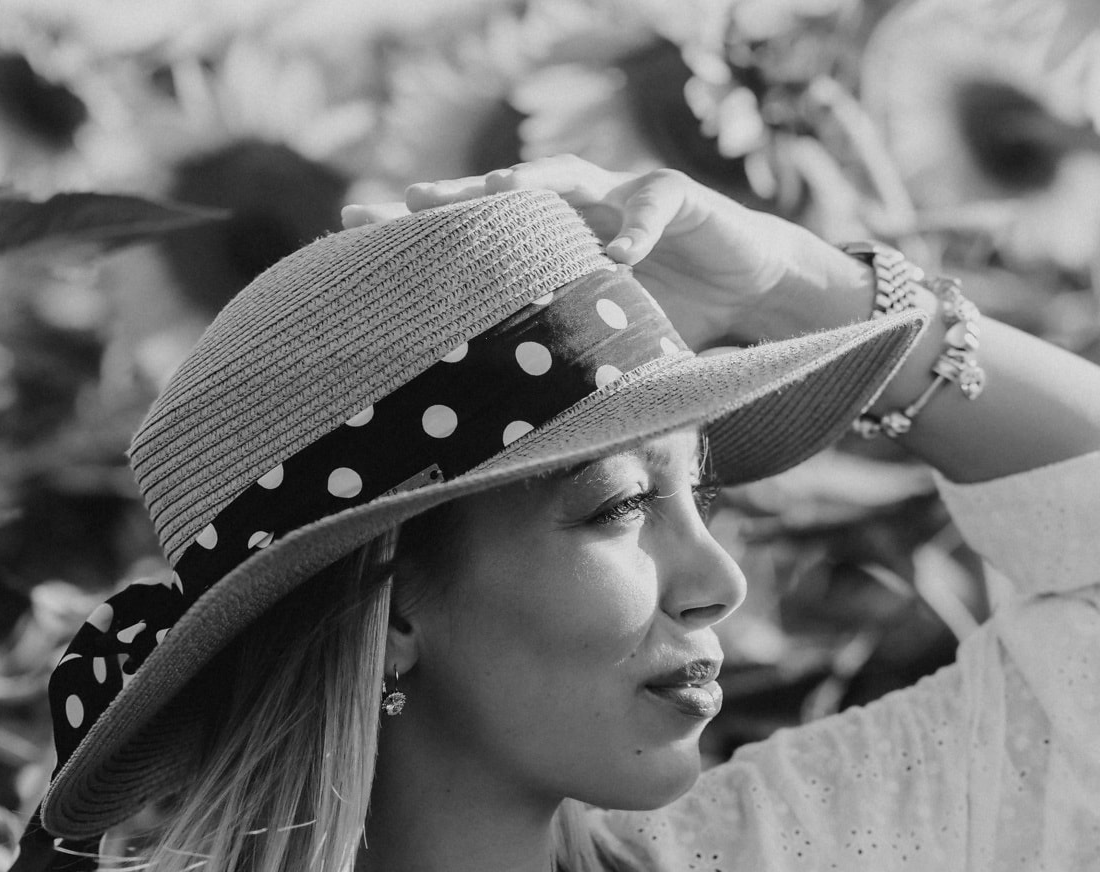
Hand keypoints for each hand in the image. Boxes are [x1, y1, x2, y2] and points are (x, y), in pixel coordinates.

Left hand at [343, 156, 867, 349]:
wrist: (745, 291)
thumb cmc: (661, 328)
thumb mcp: (596, 367)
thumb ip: (547, 391)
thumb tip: (479, 464)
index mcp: (542, 254)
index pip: (469, 239)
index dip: (417, 238)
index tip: (354, 237)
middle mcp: (572, 216)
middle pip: (501, 200)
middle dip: (454, 198)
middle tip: (407, 200)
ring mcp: (620, 197)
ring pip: (569, 180)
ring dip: (533, 187)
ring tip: (494, 196)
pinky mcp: (677, 197)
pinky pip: (653, 202)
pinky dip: (638, 222)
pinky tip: (620, 245)